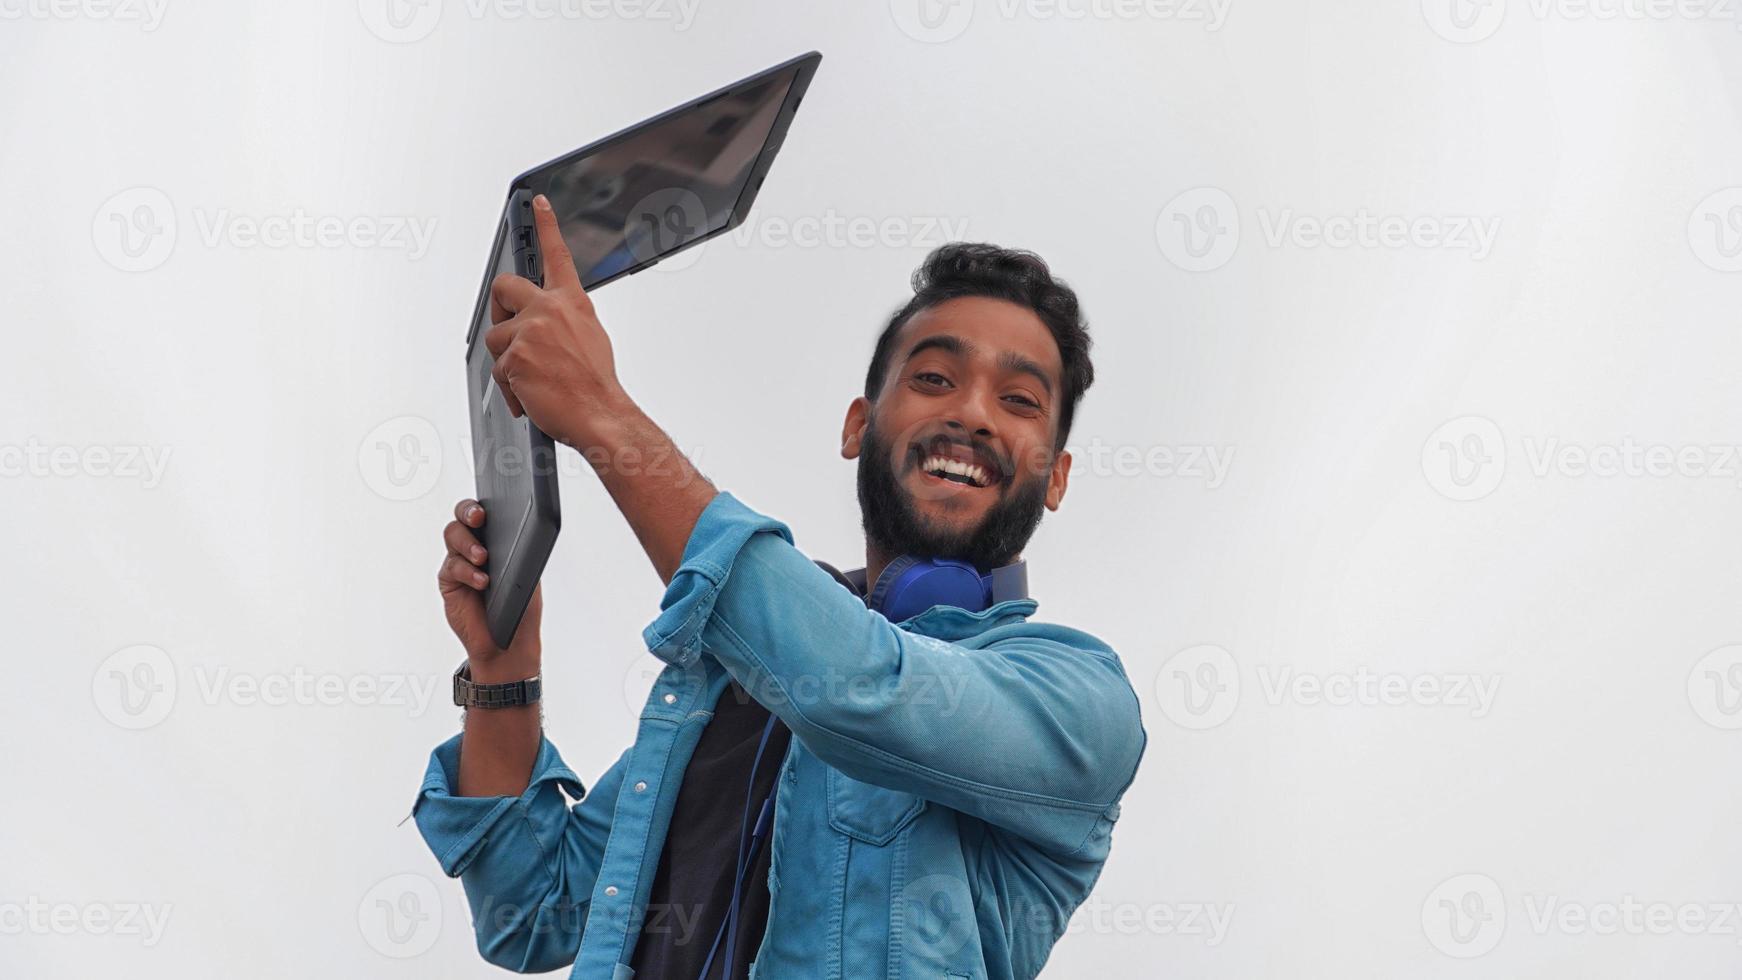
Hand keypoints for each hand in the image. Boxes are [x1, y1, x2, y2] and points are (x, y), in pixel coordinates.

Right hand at [438, 498, 541, 677]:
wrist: (508, 643)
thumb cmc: (521, 607)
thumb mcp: (529, 575)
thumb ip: (523, 551)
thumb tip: (524, 528)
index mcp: (497, 537)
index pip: (487, 509)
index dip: (485, 502)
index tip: (491, 504)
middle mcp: (475, 544)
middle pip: (462, 516)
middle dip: (469, 512)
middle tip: (480, 518)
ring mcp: (460, 562)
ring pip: (453, 536)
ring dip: (468, 544)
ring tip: (484, 558)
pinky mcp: (449, 582)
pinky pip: (452, 567)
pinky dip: (468, 573)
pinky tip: (482, 582)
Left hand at [486, 194, 628, 450]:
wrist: (600, 413)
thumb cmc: (596, 384)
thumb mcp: (591, 338)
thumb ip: (565, 320)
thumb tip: (542, 324)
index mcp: (572, 302)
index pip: (557, 254)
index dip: (546, 225)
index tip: (538, 203)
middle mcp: (550, 309)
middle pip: (504, 287)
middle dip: (500, 307)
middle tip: (509, 328)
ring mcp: (530, 331)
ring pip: (496, 337)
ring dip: (507, 361)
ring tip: (532, 378)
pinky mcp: (514, 355)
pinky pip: (497, 369)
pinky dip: (510, 387)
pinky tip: (530, 395)